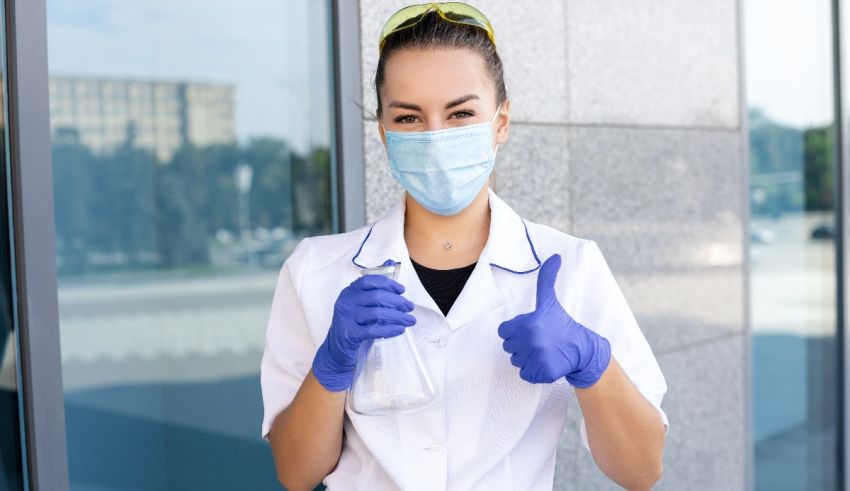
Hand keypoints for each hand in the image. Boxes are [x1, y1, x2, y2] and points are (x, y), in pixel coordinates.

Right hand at [312, 264, 416, 391]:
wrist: (337, 349)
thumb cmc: (354, 323)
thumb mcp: (363, 303)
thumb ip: (376, 284)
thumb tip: (391, 262)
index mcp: (349, 291)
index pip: (369, 281)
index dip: (388, 283)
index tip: (402, 290)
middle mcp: (345, 301)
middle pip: (376, 297)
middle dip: (397, 301)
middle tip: (410, 307)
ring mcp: (345, 318)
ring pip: (376, 313)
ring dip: (397, 316)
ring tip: (410, 320)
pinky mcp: (349, 334)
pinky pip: (373, 330)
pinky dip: (389, 329)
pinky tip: (400, 330)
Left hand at [498, 253, 610, 386]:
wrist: (582, 349)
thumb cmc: (561, 323)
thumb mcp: (550, 301)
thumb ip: (546, 279)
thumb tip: (555, 256)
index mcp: (529, 323)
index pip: (504, 332)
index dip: (515, 331)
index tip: (529, 329)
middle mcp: (531, 341)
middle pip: (509, 347)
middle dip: (521, 344)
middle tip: (538, 340)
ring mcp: (537, 358)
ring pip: (516, 360)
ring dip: (527, 357)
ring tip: (543, 351)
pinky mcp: (541, 373)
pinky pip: (524, 374)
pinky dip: (533, 371)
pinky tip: (545, 362)